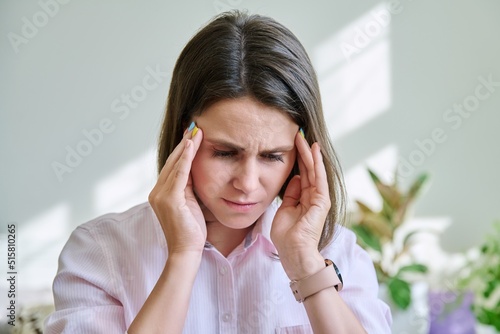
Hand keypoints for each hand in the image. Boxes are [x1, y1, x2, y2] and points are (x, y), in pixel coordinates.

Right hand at [148, 126, 206, 254]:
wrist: (186, 251)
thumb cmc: (191, 231)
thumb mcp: (190, 204)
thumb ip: (189, 188)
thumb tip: (195, 171)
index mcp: (160, 193)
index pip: (173, 166)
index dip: (182, 150)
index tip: (192, 135)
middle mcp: (157, 192)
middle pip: (172, 162)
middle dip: (184, 143)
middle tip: (194, 127)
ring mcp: (161, 195)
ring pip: (175, 164)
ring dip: (186, 146)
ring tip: (196, 131)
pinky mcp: (169, 199)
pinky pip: (179, 173)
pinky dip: (185, 158)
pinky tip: (191, 145)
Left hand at [271, 132, 330, 279]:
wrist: (294, 254)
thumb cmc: (287, 237)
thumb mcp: (284, 210)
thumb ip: (290, 194)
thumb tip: (294, 178)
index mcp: (304, 199)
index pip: (302, 174)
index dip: (297, 159)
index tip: (291, 144)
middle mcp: (313, 197)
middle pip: (308, 169)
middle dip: (302, 151)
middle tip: (297, 133)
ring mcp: (319, 198)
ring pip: (314, 170)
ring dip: (309, 153)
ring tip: (303, 136)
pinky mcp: (321, 201)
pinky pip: (318, 178)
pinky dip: (316, 163)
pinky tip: (313, 150)